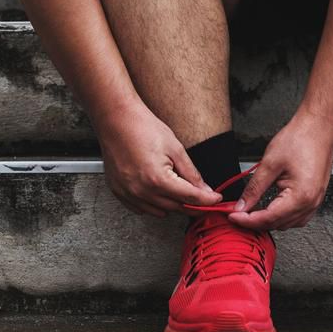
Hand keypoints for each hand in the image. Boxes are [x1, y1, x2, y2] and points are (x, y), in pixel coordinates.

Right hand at [96, 101, 221, 216]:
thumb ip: (191, 173)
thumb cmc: (143, 128)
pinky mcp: (119, 192)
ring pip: (159, 212)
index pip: (190, 198)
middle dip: (192, 203)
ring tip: (177, 187)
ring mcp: (128, 194)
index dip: (207, 200)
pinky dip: (153, 204)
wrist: (116, 120)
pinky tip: (158, 190)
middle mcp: (141, 191)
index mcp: (157, 180)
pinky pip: (141, 208)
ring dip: (172, 204)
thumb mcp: (175, 148)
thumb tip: (204, 189)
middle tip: (201, 194)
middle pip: (176, 208)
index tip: (216, 199)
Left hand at [229, 111, 332, 230]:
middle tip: (237, 213)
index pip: (268, 218)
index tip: (232, 216)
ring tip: (250, 212)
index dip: (247, 220)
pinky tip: (270, 209)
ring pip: (288, 223)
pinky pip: (297, 216)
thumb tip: (242, 205)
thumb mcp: (270, 164)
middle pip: (278, 224)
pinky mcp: (315, 196)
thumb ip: (254, 188)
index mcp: (301, 197)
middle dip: (256, 222)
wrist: (319, 127)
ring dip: (269, 221)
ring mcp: (315, 201)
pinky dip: (282, 216)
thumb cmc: (300, 139)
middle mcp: (311, 203)